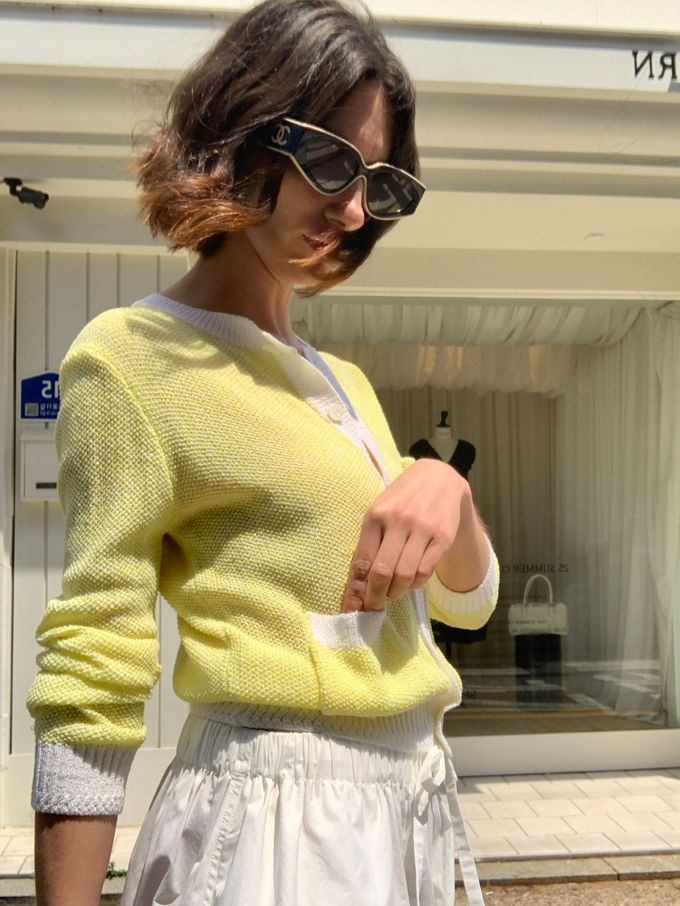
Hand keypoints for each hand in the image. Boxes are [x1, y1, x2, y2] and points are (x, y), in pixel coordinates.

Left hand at [341, 459, 470, 612]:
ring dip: (396, 591)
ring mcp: (422, 528)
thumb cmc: (402, 499)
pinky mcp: (443, 536)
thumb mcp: (380, 511)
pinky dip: (416, 583)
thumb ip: (369, 542)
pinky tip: (412, 580)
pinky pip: (426, 571)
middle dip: (375, 597)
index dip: (357, 589)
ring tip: (394, 591)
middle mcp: (398, 521)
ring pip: (405, 575)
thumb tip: (357, 583)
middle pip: (382, 572)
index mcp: (376, 515)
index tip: (354, 607)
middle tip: (374, 607)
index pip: (363, 561)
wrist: (439, 478)